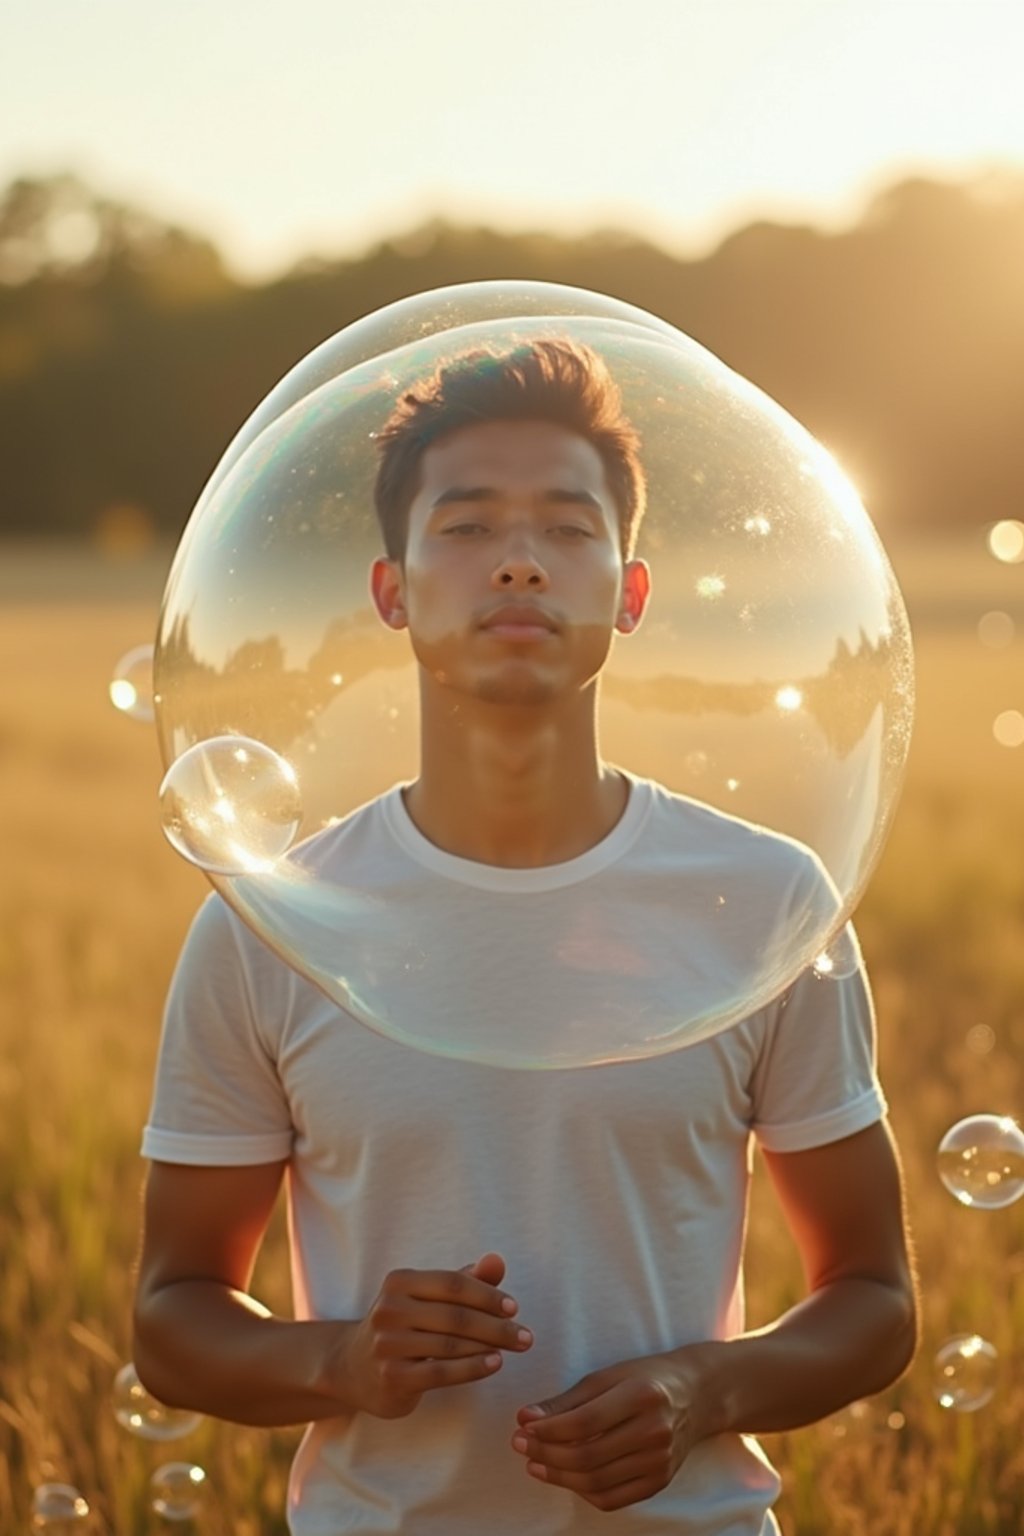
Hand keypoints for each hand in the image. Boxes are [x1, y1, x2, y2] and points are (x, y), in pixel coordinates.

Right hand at [342, 1252, 532, 1418]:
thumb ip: (465, 1280)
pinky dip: (472, 1368)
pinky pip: (441, 1372)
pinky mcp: (392, 1376)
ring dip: (490, 1347)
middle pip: (455, 1316)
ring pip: (451, 1345)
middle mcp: (389, 1309)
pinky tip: (494, 1364)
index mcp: (399, 1281)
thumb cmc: (404, 1324)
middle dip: (497, 1326)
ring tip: (514, 1348)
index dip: (487, 1294)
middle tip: (527, 1337)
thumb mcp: (428, 1298)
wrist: (353, 1367)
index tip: (514, 1308)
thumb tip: (498, 1260)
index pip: (452, 1284)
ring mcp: (387, 1344)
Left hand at [511, 1353, 701, 1512]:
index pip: (584, 1422)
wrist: (697, 1394)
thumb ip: (568, 1400)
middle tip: (520, 1444)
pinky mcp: (660, 1481)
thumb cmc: (646, 1378)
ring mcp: (659, 1461)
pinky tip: (566, 1476)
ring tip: (535, 1462)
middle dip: (546, 1453)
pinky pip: (613, 1499)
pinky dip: (583, 1491)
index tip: (522, 1425)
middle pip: (588, 1456)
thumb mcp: (608, 1376)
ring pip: (596, 1482)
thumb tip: (526, 1417)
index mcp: (641, 1395)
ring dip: (558, 1476)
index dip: (547, 1429)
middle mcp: (654, 1431)